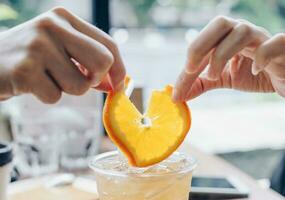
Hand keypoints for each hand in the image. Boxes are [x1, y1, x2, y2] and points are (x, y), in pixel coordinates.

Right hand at [0, 7, 125, 102]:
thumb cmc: (31, 57)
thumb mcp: (60, 48)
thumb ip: (88, 61)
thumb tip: (115, 83)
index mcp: (65, 18)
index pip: (109, 44)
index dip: (119, 68)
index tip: (117, 84)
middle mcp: (52, 26)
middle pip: (103, 62)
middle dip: (96, 80)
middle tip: (81, 81)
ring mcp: (37, 46)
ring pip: (80, 85)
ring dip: (66, 89)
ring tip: (47, 78)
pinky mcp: (25, 70)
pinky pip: (56, 97)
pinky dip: (47, 96)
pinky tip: (31, 84)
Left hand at [173, 16, 284, 101]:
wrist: (282, 80)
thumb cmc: (252, 74)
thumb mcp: (223, 79)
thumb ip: (201, 84)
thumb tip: (177, 96)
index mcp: (227, 36)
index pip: (203, 42)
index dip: (187, 62)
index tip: (178, 88)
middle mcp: (243, 32)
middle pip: (220, 23)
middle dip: (200, 45)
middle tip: (191, 69)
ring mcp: (263, 38)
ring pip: (242, 31)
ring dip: (223, 54)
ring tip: (215, 76)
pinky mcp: (282, 48)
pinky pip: (275, 43)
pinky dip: (263, 54)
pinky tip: (254, 70)